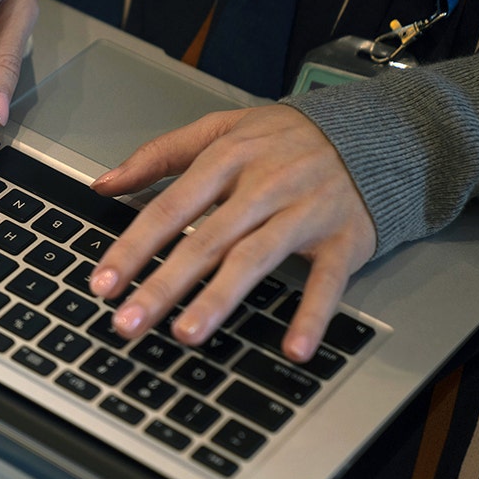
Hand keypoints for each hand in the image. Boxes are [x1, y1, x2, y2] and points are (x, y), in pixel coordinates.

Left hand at [89, 105, 377, 363]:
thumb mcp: (221, 129)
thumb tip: (104, 183)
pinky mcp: (344, 239)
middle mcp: (264, 185)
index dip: (133, 248)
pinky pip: (326, 281)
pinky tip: (292, 348)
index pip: (169, 208)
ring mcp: (304, 212)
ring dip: (219, 299)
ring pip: (254, 259)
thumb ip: (159, 155)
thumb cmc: (286, 137)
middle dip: (163, 285)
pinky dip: (312, 315)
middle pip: (205, 241)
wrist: (375, 132)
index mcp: (228, 158)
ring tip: (186, 333)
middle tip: (128, 323)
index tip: (103, 283)